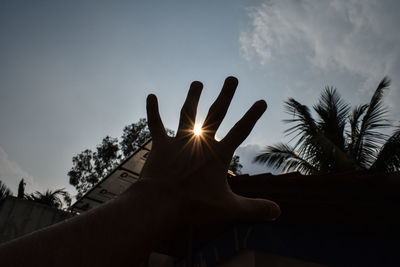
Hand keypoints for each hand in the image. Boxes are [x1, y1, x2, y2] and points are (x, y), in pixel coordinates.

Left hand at [139, 76, 279, 224]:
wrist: (161, 203)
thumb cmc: (194, 205)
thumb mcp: (228, 208)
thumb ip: (254, 209)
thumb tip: (278, 212)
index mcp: (217, 154)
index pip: (240, 131)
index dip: (252, 116)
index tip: (262, 101)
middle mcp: (200, 142)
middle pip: (216, 114)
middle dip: (226, 96)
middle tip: (232, 78)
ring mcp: (179, 141)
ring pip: (187, 114)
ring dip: (193, 97)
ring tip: (197, 82)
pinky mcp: (161, 145)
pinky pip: (156, 125)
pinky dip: (153, 111)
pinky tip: (151, 96)